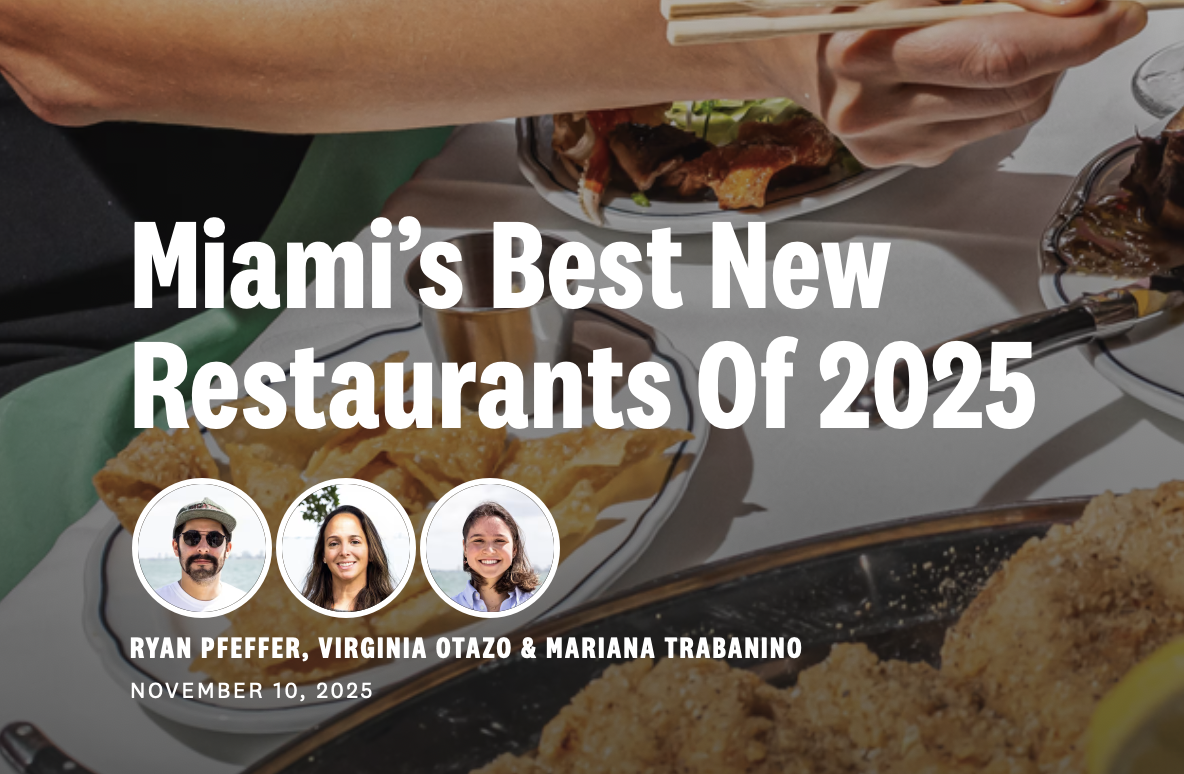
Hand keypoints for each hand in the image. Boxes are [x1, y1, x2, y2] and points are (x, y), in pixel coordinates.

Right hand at [765, 0, 1146, 166]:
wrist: (787, 50)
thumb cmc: (845, 3)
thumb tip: (1071, 4)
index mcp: (864, 44)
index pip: (994, 49)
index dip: (1068, 33)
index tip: (1114, 11)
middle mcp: (869, 103)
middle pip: (1005, 84)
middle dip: (1071, 48)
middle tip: (1106, 18)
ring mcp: (885, 139)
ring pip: (1005, 113)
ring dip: (1044, 71)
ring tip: (1040, 35)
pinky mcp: (898, 158)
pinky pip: (982, 129)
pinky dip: (1005, 94)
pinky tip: (990, 69)